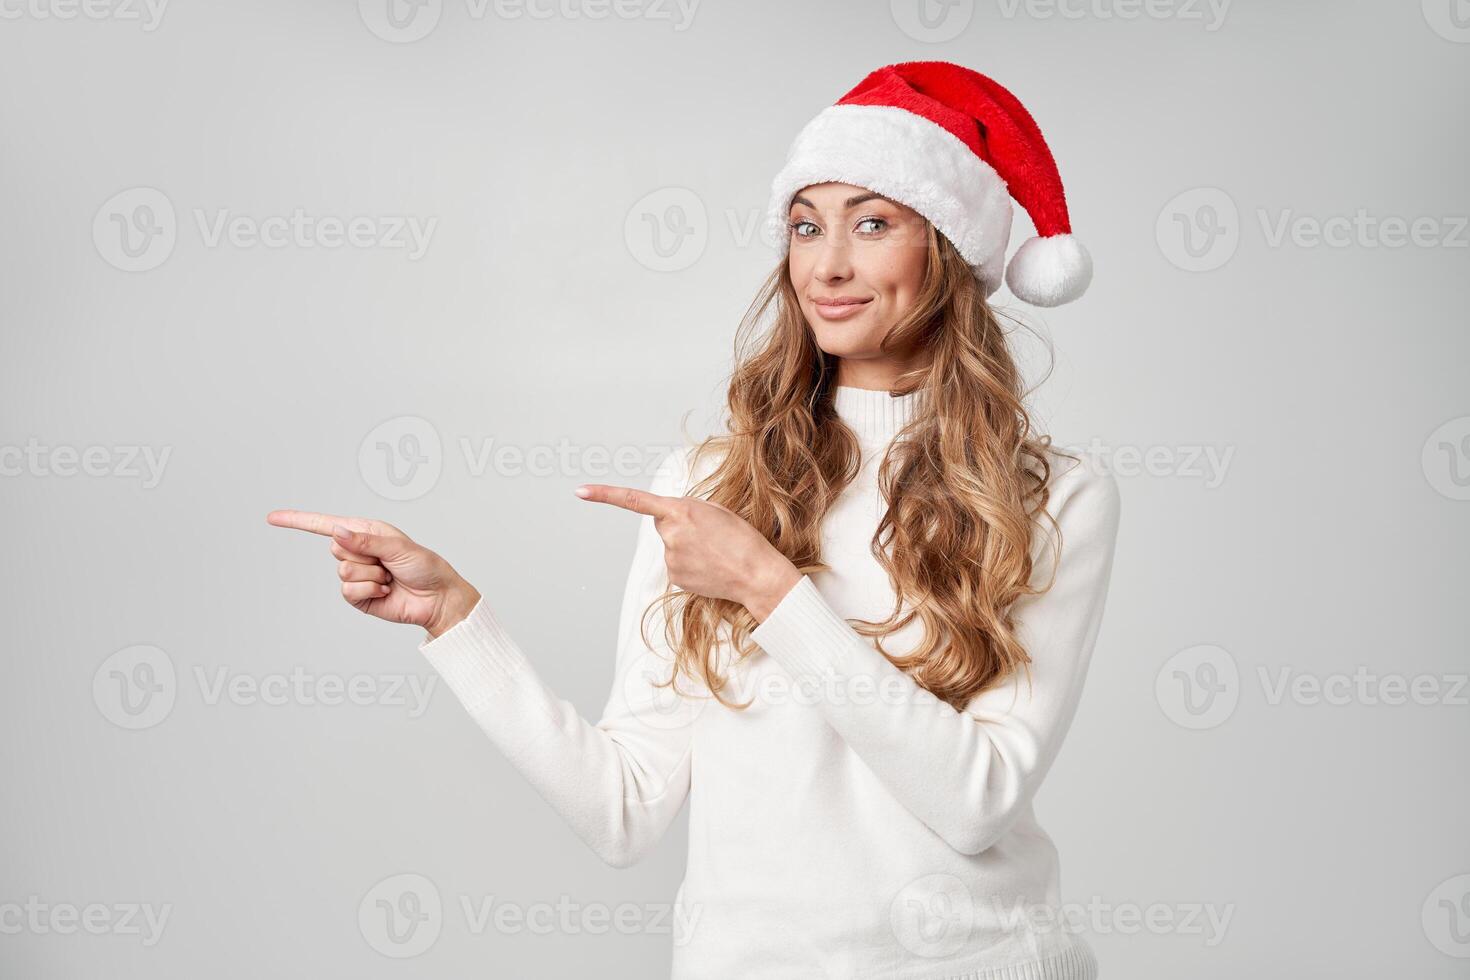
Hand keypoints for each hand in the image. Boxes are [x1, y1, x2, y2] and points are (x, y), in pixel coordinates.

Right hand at [264, 510, 480, 637]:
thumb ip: (366, 541)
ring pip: (343, 571)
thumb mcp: (397, 548)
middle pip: (336, 549)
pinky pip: (348, 591)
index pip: (325, 525)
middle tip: (388, 562)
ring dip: (371, 575)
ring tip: (389, 577)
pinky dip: (369, 590)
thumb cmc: (424, 567)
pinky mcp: (358, 596)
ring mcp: (356, 574)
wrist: (436, 598)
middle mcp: (357, 551)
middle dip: (365, 556)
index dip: (298, 521)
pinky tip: (385, 591)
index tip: (273, 517)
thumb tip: (337, 532)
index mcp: (365, 532)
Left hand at [573, 483, 801, 621]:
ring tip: (713, 552)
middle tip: (708, 534)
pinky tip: (709, 566)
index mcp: (680, 511)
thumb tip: (667, 523)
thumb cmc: (741, 539)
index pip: (634, 500)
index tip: (581, 491)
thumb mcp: (716, 511)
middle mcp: (670, 534)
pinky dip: (690, 564)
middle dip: (679, 525)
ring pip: (671, 546)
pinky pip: (677, 565)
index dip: (605, 495)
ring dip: (687, 546)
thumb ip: (686, 510)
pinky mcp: (674, 577)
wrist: (755, 574)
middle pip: (663, 524)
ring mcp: (670, 558)